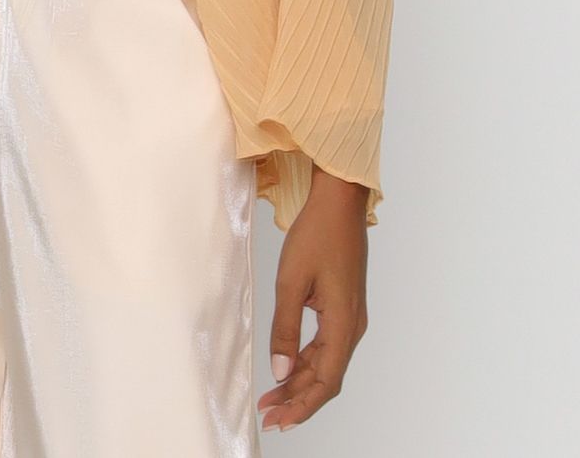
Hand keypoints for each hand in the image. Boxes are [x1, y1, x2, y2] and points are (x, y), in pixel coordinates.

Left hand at [257, 169, 368, 432]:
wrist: (339, 201)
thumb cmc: (317, 234)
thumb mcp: (291, 280)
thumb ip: (285, 328)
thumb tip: (279, 371)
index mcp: (343, 323)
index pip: (325, 381)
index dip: (301, 405)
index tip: (277, 420)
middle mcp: (352, 325)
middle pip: (327, 377)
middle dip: (298, 399)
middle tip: (268, 414)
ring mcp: (350, 316)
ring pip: (326, 362)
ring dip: (300, 381)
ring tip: (272, 397)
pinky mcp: (343, 306)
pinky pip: (326, 345)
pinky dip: (306, 361)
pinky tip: (287, 367)